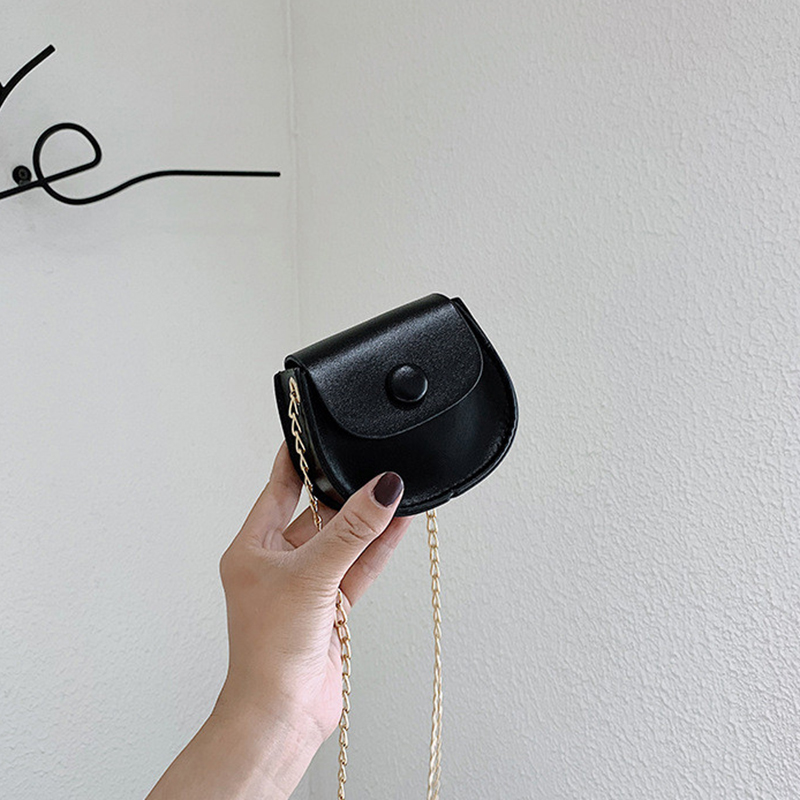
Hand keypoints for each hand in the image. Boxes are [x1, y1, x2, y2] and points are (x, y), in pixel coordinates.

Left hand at [213, 441, 414, 748]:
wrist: (282, 714)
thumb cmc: (269, 651)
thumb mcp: (312, 576)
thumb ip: (352, 532)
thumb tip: (382, 490)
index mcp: (253, 548)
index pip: (278, 490)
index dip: (297, 461)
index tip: (315, 432)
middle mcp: (278, 563)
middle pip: (317, 514)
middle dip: (345, 493)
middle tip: (372, 464)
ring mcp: (307, 585)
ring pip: (343, 541)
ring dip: (368, 521)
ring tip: (397, 490)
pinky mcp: (331, 607)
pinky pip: (358, 567)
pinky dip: (378, 548)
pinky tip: (399, 525)